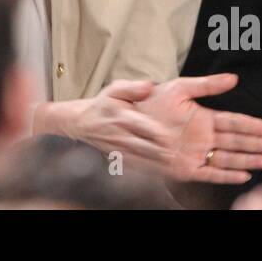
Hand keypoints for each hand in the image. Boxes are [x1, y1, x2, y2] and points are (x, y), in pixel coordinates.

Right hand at [34, 80, 179, 167]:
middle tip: (178, 156)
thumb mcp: (114, 90)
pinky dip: (151, 171)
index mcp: (122, 117)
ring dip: (159, 164)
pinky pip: (137, 167)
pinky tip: (164, 174)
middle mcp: (121, 135)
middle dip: (161, 152)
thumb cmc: (103, 105)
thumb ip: (133, 87)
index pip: (141, 126)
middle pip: (144, 147)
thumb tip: (150, 86)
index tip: (171, 137)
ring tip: (175, 167)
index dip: (156, 133)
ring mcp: (121, 150)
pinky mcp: (120, 159)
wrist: (83, 122)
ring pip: (142, 160)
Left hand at [136, 74, 261, 183]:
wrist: (124, 119)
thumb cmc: (150, 102)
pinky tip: (243, 175)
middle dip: (258, 144)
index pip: (234, 122)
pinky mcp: (185, 168)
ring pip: (228, 157)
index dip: (253, 125)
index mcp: (203, 118)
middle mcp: (203, 137)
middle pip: (236, 141)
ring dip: (248, 159)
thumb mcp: (178, 88)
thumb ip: (206, 84)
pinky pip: (209, 173)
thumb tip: (232, 78)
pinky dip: (226, 175)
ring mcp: (196, 153)